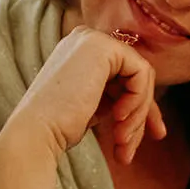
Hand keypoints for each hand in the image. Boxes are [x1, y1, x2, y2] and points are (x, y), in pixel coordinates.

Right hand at [6, 26, 166, 164]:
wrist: (37, 132)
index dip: (141, 106)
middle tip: (131, 149)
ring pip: (142, 77)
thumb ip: (118, 97)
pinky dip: (137, 101)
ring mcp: (93, 39)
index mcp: (82, 51)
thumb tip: (153, 111)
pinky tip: (118, 118)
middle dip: (142, 114)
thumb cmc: (60, 127)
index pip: (126, 75)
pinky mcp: (103, 46)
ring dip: (137, 115)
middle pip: (136, 75)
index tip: (149, 136)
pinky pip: (141, 74)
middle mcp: (86, 38)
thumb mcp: (96, 106)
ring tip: (122, 141)